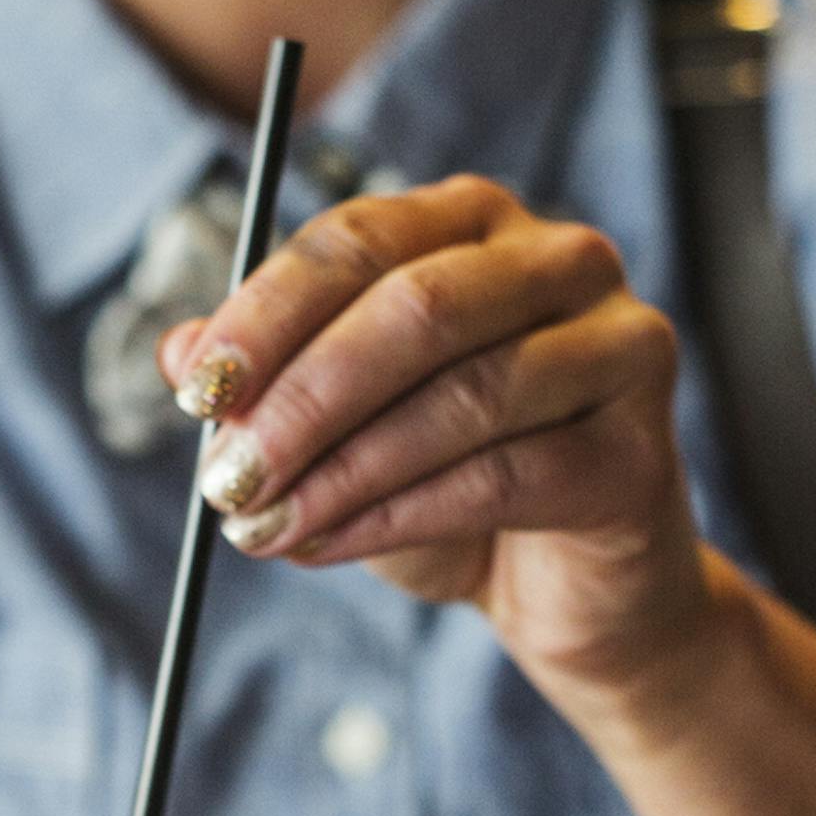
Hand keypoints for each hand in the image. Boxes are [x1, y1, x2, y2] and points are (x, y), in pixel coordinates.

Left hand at [159, 176, 713, 710]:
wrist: (568, 592)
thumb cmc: (448, 487)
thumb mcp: (336, 428)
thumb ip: (266, 382)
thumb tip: (176, 353)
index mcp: (476, 222)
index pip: (361, 239)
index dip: (268, 314)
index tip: (198, 391)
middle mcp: (562, 260)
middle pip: (416, 308)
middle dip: (302, 398)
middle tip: (224, 474)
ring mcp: (620, 347)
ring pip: (460, 396)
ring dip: (340, 470)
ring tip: (262, 528)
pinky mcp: (640, 450)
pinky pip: (502, 476)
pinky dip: (396, 515)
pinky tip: (326, 545)